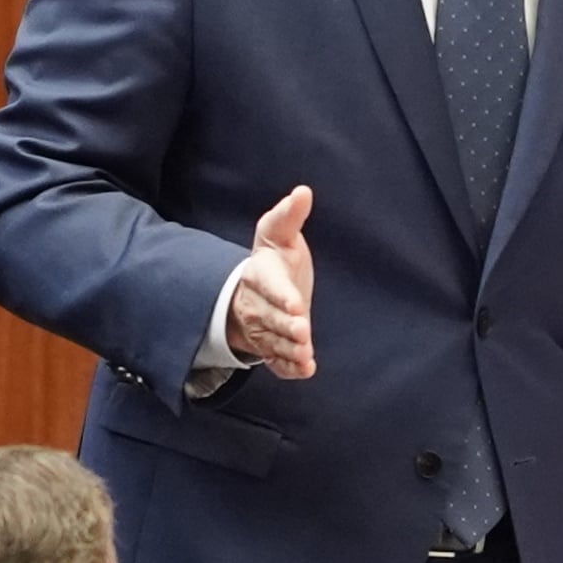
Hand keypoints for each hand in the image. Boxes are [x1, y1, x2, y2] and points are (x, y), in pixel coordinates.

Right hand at [225, 186, 316, 379]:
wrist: (256, 291)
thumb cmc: (275, 260)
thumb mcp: (279, 234)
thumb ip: (289, 216)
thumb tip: (303, 192)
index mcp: (259, 274)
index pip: (269, 286)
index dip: (281, 296)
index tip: (296, 304)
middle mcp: (258, 305)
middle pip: (271, 318)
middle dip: (285, 326)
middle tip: (302, 331)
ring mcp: (264, 329)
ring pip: (274, 342)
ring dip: (289, 350)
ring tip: (305, 354)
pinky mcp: (272, 348)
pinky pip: (276, 362)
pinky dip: (289, 368)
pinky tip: (306, 370)